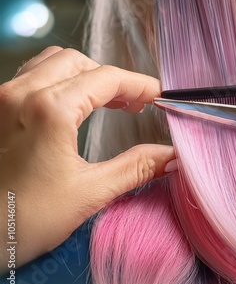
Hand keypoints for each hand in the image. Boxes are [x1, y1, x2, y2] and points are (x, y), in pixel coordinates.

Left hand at [0, 47, 175, 272]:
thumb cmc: (23, 221)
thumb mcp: (88, 193)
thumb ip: (136, 168)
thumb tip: (171, 156)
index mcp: (49, 110)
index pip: (106, 78)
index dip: (139, 85)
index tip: (159, 96)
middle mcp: (21, 93)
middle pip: (80, 63)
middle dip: (113, 79)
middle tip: (135, 104)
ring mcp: (2, 98)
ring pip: (53, 63)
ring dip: (85, 75)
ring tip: (107, 101)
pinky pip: (31, 75)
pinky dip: (60, 80)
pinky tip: (71, 104)